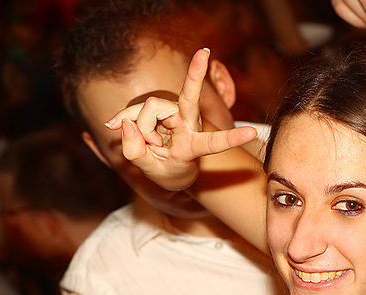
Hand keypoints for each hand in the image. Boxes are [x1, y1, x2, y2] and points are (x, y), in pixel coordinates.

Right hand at [105, 48, 257, 190]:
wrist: (170, 167)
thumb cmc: (169, 171)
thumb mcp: (153, 171)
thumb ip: (137, 152)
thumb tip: (126, 125)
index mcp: (195, 145)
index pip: (214, 142)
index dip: (231, 138)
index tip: (253, 133)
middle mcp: (188, 123)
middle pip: (188, 97)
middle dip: (195, 74)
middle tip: (204, 52)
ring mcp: (174, 113)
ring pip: (148, 110)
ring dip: (139, 130)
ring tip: (148, 146)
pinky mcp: (159, 108)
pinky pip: (135, 110)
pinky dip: (124, 121)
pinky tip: (112, 126)